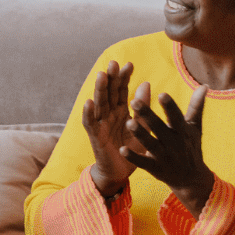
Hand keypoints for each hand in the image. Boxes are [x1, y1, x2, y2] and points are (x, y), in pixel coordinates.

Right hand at [80, 60, 138, 197]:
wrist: (121, 171)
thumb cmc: (131, 148)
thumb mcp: (141, 126)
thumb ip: (142, 107)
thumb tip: (146, 83)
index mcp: (121, 110)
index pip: (121, 90)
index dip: (124, 77)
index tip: (129, 64)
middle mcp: (109, 114)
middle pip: (109, 92)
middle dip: (110, 78)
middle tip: (113, 63)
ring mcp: (100, 123)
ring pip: (99, 103)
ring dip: (99, 90)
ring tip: (101, 76)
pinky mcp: (95, 135)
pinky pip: (90, 123)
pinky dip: (88, 112)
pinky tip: (88, 102)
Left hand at [120, 82, 212, 217]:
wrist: (191, 178)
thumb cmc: (190, 146)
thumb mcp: (194, 127)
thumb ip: (196, 106)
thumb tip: (204, 85)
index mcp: (183, 131)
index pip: (176, 117)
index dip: (170, 106)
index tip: (161, 94)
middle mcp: (174, 144)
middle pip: (159, 128)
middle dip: (147, 115)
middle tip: (134, 101)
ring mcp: (164, 157)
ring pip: (151, 144)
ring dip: (140, 134)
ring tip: (129, 122)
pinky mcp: (155, 169)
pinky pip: (143, 163)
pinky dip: (133, 157)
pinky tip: (122, 149)